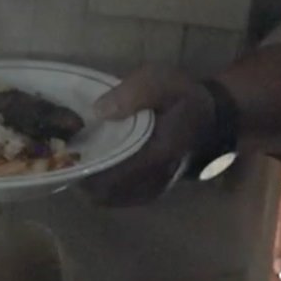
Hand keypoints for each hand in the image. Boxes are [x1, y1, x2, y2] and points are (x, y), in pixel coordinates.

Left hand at [73, 65, 215, 207]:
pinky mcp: (150, 190)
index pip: (113, 176)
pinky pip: (118, 197)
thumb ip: (134, 93)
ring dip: (89, 183)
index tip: (67, 150)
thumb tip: (99, 111)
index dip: (85, 168)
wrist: (212, 116)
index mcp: (158, 153)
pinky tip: (95, 164)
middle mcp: (155, 179)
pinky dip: (102, 186)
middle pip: (105, 194)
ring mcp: (153, 188)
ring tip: (78, 157)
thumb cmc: (184, 97)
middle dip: (82, 176)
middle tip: (67, 153)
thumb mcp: (162, 81)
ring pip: (109, 199)